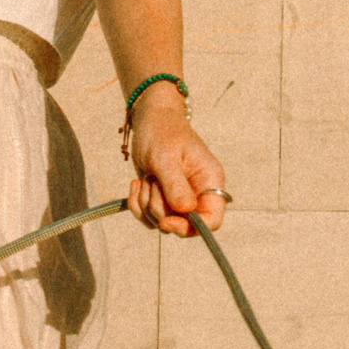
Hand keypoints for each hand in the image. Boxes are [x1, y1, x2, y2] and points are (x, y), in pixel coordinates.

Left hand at [127, 95, 225, 236]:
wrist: (150, 120)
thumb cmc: (162, 132)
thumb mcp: (166, 157)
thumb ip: (175, 185)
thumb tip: (186, 211)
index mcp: (209, 182)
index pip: (211, 220)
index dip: (191, 227)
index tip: (166, 221)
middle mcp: (198, 194)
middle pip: (184, 225)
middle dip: (160, 210)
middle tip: (152, 184)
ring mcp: (180, 199)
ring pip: (162, 223)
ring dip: (146, 204)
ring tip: (147, 178)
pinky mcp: (162, 200)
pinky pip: (148, 218)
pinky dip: (137, 205)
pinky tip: (137, 184)